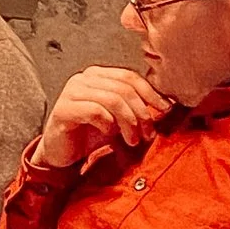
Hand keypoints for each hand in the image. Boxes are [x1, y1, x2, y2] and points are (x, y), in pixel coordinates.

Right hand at [34, 66, 168, 170]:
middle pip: (124, 89)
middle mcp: (83, 78)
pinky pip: (95, 111)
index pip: (130, 77)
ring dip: (128, 122)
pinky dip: (109, 125)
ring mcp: (71, 91)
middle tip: (147, 133)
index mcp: (97, 75)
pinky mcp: (63, 109)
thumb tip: (167, 103)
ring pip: (112, 100)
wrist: (61, 153)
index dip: (151, 92)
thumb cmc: (90, 134)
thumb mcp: (119, 119)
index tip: (166, 109)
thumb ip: (136, 107)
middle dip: (141, 113)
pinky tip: (109, 135)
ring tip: (132, 140)